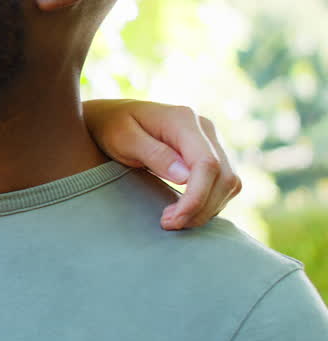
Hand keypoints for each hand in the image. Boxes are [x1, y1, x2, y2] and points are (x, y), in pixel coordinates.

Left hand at [84, 99, 240, 229]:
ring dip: (206, 209)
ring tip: (173, 220)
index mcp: (183, 120)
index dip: (196, 197)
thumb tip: (185, 177)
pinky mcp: (212, 154)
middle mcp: (205, 128)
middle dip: (200, 208)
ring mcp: (212, 141)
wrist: (112, 116)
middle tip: (169, 224)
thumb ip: (153, 154)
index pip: (206, 163)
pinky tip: (183, 211)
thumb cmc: (112, 126)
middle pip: (224, 176)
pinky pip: (223, 184)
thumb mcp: (123, 138)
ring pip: (229, 183)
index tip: (173, 219)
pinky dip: (208, 203)